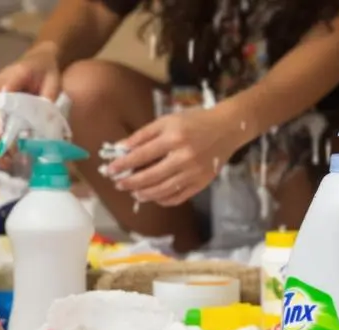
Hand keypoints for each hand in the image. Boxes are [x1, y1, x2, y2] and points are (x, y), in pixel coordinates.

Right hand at [0, 42, 62, 149]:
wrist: (39, 59)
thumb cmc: (46, 70)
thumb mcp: (54, 81)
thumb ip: (48, 97)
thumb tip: (43, 121)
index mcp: (13, 75)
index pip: (3, 97)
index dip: (3, 118)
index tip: (7, 137)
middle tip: (8, 153)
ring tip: (3, 157)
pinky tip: (1, 151)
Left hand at [108, 107, 241, 206]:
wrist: (228, 128)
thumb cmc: (194, 121)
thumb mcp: (167, 120)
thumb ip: (143, 135)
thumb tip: (121, 148)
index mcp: (174, 138)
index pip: (141, 155)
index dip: (123, 164)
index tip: (110, 170)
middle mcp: (184, 157)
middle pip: (150, 176)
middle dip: (131, 183)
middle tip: (119, 185)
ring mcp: (194, 172)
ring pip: (163, 190)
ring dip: (144, 194)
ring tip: (134, 193)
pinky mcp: (201, 183)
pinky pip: (178, 197)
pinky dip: (163, 200)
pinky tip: (154, 197)